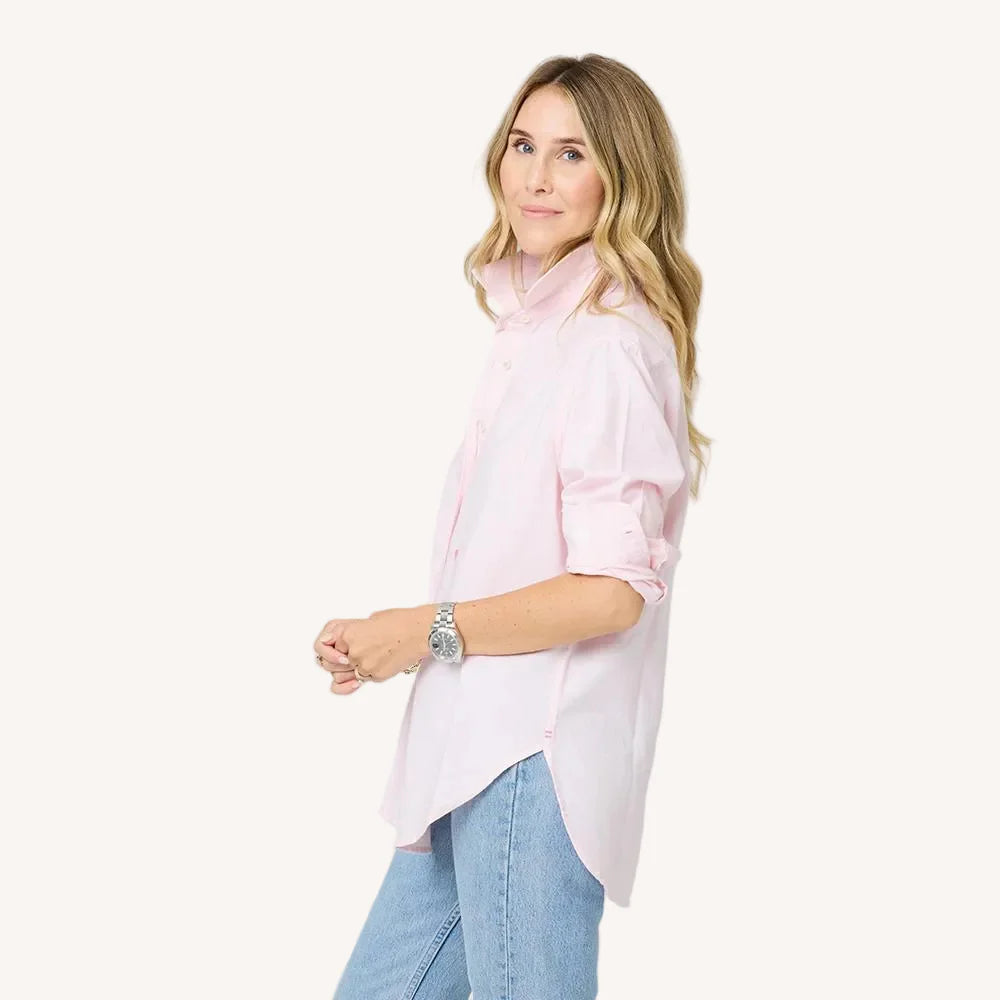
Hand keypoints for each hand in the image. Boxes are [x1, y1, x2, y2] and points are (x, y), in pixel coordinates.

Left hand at [314, 606, 428, 691]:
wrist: (421, 631)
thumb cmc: (399, 621)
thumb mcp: (369, 620)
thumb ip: (353, 633)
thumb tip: (345, 645)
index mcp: (348, 634)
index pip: (327, 647)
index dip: (333, 648)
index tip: (338, 648)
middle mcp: (353, 651)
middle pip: (333, 665)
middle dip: (340, 662)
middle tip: (351, 656)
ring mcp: (365, 666)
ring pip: (347, 675)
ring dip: (353, 670)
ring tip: (367, 659)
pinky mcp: (377, 676)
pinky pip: (365, 679)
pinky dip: (369, 673)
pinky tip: (379, 662)